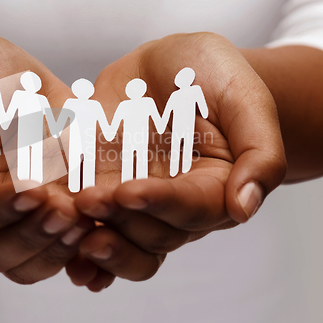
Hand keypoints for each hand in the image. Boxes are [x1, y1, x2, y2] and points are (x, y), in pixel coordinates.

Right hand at [0, 34, 91, 283]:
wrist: (7, 78)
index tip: (34, 189)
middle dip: (32, 234)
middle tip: (66, 210)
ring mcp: (12, 221)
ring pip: (26, 263)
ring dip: (56, 248)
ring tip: (85, 220)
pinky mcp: (44, 218)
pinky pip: (57, 252)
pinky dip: (78, 251)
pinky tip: (98, 232)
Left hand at [67, 32, 286, 289]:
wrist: (166, 66)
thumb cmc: (210, 73)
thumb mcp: (243, 96)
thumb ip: (258, 151)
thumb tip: (244, 209)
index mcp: (215, 186)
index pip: (192, 208)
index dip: (160, 203)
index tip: (129, 191)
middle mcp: (176, 203)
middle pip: (153, 234)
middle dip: (119, 220)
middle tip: (87, 199)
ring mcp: (138, 201)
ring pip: (123, 241)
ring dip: (95, 242)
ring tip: (66, 227)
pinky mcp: (106, 190)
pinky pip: (94, 227)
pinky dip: (79, 245)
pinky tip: (64, 256)